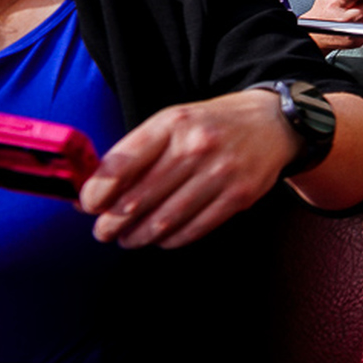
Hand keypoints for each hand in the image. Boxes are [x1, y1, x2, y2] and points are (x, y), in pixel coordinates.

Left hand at [80, 88, 297, 248]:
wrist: (272, 123)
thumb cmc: (211, 125)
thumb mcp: (173, 123)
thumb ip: (136, 153)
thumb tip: (94, 192)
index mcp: (173, 124)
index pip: (122, 164)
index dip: (98, 192)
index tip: (90, 206)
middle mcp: (196, 147)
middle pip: (140, 199)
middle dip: (113, 223)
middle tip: (103, 232)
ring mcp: (221, 173)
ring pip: (166, 220)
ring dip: (139, 236)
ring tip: (129, 239)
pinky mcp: (239, 196)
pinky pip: (195, 228)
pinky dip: (172, 239)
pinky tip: (162, 238)